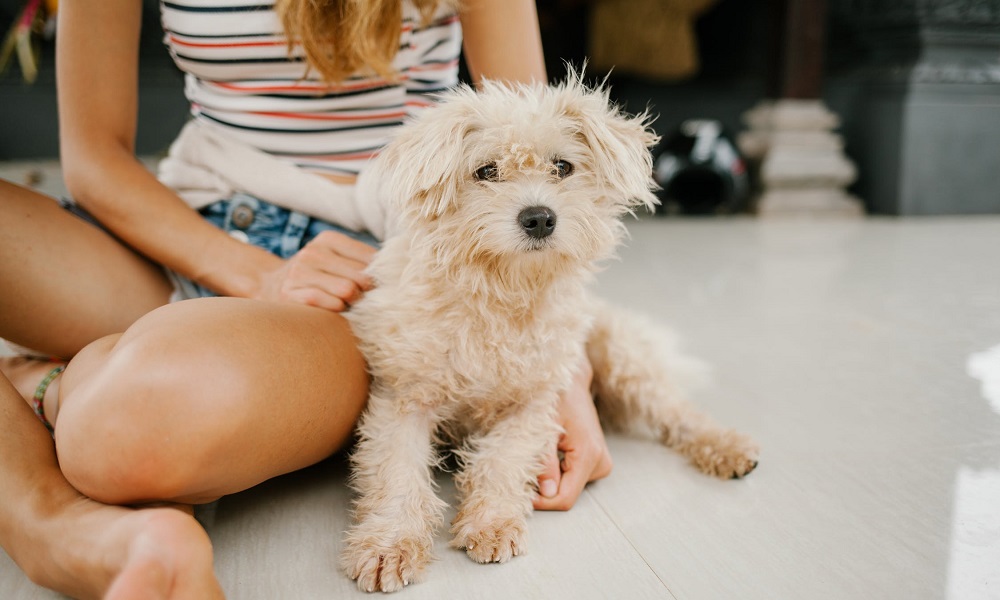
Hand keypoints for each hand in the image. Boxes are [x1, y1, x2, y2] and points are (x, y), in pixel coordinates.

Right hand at [254, 231, 375, 311]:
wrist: (268, 286)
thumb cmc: (314, 276)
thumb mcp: (334, 260)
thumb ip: (361, 262)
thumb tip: (398, 271)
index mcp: (328, 240)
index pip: (370, 257)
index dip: (380, 276)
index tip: (381, 287)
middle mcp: (313, 252)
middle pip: (362, 275)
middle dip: (368, 292)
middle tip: (365, 300)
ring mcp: (300, 273)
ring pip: (348, 290)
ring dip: (353, 303)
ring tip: (348, 305)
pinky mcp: (291, 294)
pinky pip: (330, 303)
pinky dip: (338, 310)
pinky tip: (334, 310)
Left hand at [534, 358, 612, 510]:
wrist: (570, 380)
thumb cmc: (554, 397)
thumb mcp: (542, 428)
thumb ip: (544, 462)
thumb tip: (547, 494)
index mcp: (589, 454)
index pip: (565, 498)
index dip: (542, 502)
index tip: (522, 492)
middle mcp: (600, 462)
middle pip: (567, 494)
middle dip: (544, 488)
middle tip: (526, 466)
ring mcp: (601, 462)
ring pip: (569, 487)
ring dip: (550, 478)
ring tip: (540, 452)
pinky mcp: (596, 460)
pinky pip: (573, 478)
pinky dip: (557, 472)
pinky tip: (551, 452)